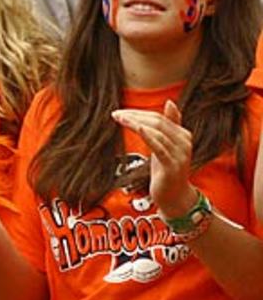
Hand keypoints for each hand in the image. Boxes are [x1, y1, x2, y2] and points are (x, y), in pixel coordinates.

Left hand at [112, 100, 195, 217]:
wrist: (174, 197)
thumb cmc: (167, 170)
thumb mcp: (166, 145)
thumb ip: (169, 126)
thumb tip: (170, 102)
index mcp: (183, 135)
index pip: (159, 117)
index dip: (139, 113)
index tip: (120, 112)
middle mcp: (184, 142)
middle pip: (158, 122)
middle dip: (135, 116)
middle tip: (116, 114)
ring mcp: (180, 154)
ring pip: (157, 132)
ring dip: (136, 123)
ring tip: (119, 119)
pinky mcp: (172, 166)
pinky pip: (159, 147)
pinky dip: (148, 135)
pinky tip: (138, 128)